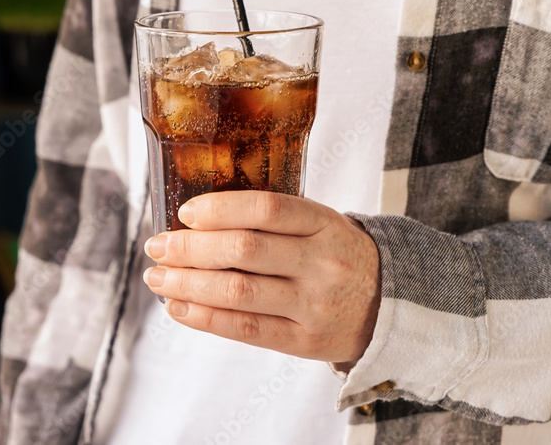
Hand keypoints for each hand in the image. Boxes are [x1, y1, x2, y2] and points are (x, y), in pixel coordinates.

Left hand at [142, 191, 379, 367]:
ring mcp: (313, 305)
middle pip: (244, 249)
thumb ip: (272, 219)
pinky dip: (204, 317)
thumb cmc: (338, 256)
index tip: (185, 213)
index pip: (266, 208)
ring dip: (187, 283)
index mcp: (324, 224)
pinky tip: (178, 306)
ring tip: (157, 277)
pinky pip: (245, 329)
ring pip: (238, 291)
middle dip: (190, 247)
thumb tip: (196, 220)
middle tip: (157, 245)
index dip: (220, 208)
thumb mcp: (321, 225)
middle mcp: (321, 263)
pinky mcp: (304, 341)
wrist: (394, 307)